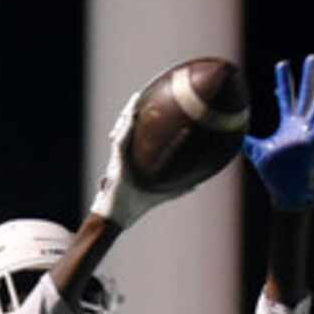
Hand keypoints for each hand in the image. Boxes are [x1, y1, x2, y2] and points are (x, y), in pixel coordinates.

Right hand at [87, 85, 185, 228]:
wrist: (117, 216)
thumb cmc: (137, 206)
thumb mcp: (162, 194)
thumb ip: (179, 188)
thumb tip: (197, 183)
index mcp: (135, 162)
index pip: (142, 139)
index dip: (150, 124)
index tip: (159, 111)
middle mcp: (126, 156)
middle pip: (130, 130)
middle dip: (134, 113)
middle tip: (143, 97)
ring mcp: (119, 157)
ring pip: (123, 130)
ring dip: (128, 113)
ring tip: (136, 99)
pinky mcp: (116, 159)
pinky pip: (121, 139)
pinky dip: (125, 125)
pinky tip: (132, 113)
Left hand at [243, 55, 313, 210]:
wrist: (285, 189)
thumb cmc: (274, 171)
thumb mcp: (257, 151)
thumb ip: (247, 140)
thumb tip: (232, 133)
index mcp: (288, 124)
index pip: (286, 96)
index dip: (283, 80)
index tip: (282, 63)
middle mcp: (300, 125)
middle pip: (304, 95)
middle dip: (307, 77)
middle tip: (311, 57)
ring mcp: (307, 134)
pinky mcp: (311, 146)